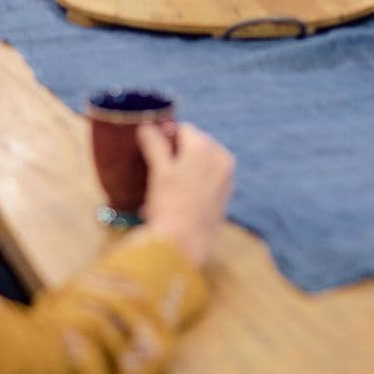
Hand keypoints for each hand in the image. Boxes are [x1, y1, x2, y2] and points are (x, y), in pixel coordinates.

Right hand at [138, 122, 233, 266]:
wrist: (183, 247)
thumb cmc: (169, 205)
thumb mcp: (159, 171)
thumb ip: (155, 144)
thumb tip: (147, 126)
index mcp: (206, 148)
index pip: (183, 129)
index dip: (165, 135)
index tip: (150, 148)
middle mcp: (221, 159)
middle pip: (195, 145)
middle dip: (175, 153)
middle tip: (154, 169)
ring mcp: (226, 179)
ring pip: (201, 164)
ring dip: (182, 169)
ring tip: (161, 187)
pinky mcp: (225, 197)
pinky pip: (207, 181)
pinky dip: (192, 183)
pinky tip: (173, 199)